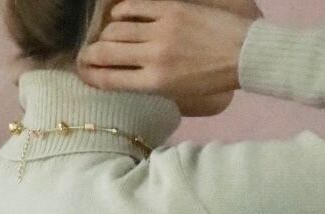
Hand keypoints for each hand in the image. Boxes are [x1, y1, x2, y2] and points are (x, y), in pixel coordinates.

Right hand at [76, 0, 257, 111]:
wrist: (242, 54)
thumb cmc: (213, 79)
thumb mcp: (179, 93)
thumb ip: (151, 86)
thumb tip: (123, 77)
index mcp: (156, 83)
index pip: (111, 80)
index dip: (91, 77)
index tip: (82, 75)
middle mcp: (154, 57)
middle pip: (107, 53)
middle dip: (89, 56)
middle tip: (84, 57)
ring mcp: (160, 31)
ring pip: (116, 30)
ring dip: (104, 35)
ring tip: (104, 39)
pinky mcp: (169, 10)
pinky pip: (133, 9)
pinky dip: (120, 13)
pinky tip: (117, 18)